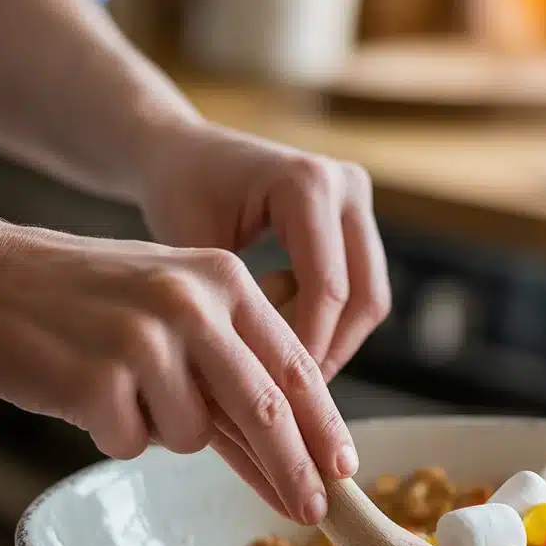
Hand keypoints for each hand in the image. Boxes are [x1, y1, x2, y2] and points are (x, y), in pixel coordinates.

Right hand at [0, 225, 358, 522]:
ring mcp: (145, 340)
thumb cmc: (88, 301)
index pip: (292, 366)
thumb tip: (290, 449)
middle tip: (313, 513)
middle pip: (265, 410)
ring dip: (163, 431)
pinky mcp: (98, 380)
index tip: (343, 469)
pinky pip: (132, 444)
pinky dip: (115, 433)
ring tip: (121, 385)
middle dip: (294, 470)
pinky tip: (86, 392)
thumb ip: (232, 366)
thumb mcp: (174, 305)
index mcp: (222, 279)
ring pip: (192, 436)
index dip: (323, 425)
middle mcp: (192, 303)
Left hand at [135, 121, 390, 382]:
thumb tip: (252, 387)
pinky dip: (330, 320)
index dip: (307, 348)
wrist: (182, 152)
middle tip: (291, 394)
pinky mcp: (357, 217)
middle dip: (330, 351)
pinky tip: (286, 335)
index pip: (327, 288)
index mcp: (306, 183)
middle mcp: (345, 184)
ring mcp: (358, 199)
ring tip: (284, 366)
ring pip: (369, 297)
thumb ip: (228, 310)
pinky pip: (359, 286)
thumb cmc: (177, 194)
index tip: (277, 393)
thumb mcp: (191, 252)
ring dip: (334, 340)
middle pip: (364, 297)